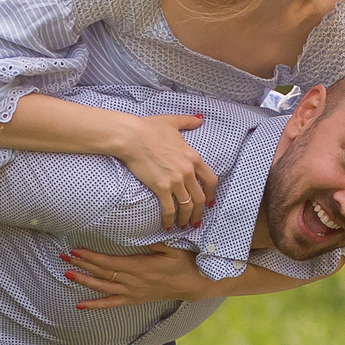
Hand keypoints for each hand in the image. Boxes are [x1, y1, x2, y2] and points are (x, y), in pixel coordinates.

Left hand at [62, 244, 222, 307]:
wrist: (193, 284)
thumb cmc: (184, 262)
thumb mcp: (173, 248)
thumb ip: (157, 242)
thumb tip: (142, 234)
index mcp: (140, 267)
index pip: (109, 262)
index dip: (91, 257)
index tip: (76, 250)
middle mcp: (133, 282)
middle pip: (102, 273)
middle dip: (81, 264)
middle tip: (63, 257)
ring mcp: (133, 292)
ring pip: (103, 287)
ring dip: (84, 281)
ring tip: (67, 274)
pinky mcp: (134, 299)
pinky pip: (111, 304)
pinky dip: (95, 305)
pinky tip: (80, 305)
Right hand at [116, 114, 219, 229]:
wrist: (132, 137)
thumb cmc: (149, 128)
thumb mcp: (172, 122)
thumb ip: (188, 122)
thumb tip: (200, 118)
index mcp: (193, 157)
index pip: (211, 180)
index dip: (212, 194)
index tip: (209, 203)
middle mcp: (187, 171)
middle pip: (201, 198)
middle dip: (200, 212)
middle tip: (196, 221)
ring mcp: (175, 180)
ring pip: (187, 206)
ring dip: (187, 219)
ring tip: (183, 225)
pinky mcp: (161, 187)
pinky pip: (169, 209)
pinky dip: (169, 220)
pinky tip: (167, 225)